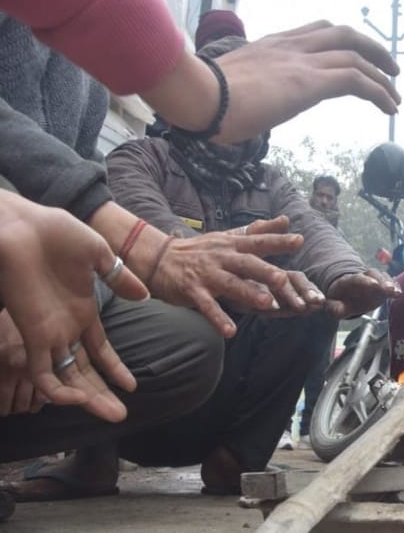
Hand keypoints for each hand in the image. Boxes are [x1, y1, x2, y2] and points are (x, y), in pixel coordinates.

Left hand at [0, 193, 144, 419]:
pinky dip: (57, 389)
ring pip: (66, 378)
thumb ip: (119, 276)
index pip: (99, 350)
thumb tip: (144, 296)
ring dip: (87, 398)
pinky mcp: (32, 332)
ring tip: (111, 414)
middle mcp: (65, 327)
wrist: (21, 225)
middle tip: (120, 416)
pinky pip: (42, 371)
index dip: (114, 369)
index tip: (131, 385)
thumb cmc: (56, 233)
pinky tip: (75, 398)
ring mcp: (48, 332)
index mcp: (81, 311)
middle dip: (101, 395)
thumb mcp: (98, 254)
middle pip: (84, 371)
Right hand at [143, 22, 400, 143]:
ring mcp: (302, 61)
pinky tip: (390, 107)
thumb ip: (244, 91)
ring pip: (356, 56)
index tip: (354, 55)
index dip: (341, 41)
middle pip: (344, 35)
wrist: (198, 95)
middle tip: (390, 67)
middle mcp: (291, 46)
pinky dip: (379, 92)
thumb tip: (238, 110)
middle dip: (372, 49)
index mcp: (272, 44)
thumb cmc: (203, 100)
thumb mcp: (229, 89)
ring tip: (396, 95)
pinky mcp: (310, 82)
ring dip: (382, 75)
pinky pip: (356, 80)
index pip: (316, 31)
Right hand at [147, 216, 305, 336]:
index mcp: (232, 244)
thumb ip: (257, 231)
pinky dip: (218, 318)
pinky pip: (206, 306)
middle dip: (265, 271)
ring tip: (267, 304)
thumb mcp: (228, 237)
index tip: (299, 240)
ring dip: (248, 293)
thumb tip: (285, 220)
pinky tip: (230, 331)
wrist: (159, 258)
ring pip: (230, 284)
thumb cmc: (201, 249)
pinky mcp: (192, 291)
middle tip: (284, 279)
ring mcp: (207, 274)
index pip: (258, 241)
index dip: (278, 241)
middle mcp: (222, 257)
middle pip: (246, 264)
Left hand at [324, 269, 401, 318]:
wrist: (346, 294)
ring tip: (396, 292)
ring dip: (391, 284)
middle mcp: (363, 277)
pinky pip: (390, 284)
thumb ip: (335, 307)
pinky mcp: (382, 287)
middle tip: (389, 288)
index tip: (374, 284)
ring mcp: (374, 281)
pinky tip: (400, 293)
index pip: (357, 278)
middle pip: (373, 274)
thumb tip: (339, 310)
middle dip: (382, 280)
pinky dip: (395, 288)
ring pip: (383, 277)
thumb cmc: (340, 300)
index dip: (365, 281)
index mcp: (348, 281)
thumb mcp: (333, 305)